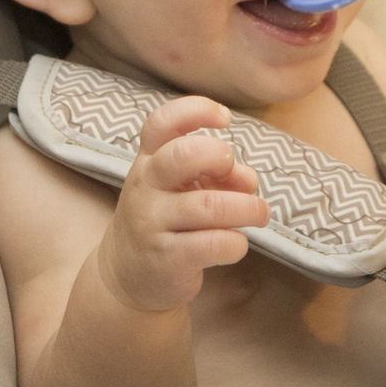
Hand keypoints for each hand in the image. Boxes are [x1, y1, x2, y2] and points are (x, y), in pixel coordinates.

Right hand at [97, 97, 268, 312]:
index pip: (161, 123)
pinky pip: (214, 244)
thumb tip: (248, 179)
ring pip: (209, 206)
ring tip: (259, 213)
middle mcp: (146, 187)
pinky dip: (236, 243)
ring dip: (247, 207)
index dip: (195, 110)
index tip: (224, 117)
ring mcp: (152, 223)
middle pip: (183, 156)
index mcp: (148, 161)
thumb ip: (216, 174)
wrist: (126, 276)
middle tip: (233, 170)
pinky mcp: (167, 258)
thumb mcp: (182, 189)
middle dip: (220, 157)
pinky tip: (236, 244)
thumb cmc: (165, 220)